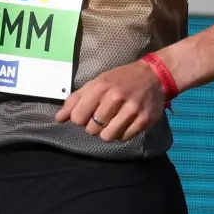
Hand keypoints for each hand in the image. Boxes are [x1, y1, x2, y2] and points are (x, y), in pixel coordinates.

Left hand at [54, 60, 168, 142]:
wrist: (155, 75)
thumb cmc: (121, 79)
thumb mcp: (97, 82)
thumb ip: (76, 100)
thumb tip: (58, 119)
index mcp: (101, 87)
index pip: (77, 117)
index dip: (80, 118)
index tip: (88, 113)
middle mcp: (116, 98)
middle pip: (92, 130)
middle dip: (95, 126)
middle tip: (104, 116)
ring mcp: (132, 110)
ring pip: (108, 137)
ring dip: (108, 132)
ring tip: (114, 121)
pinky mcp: (144, 120)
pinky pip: (125, 138)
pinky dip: (123, 133)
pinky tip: (127, 122)